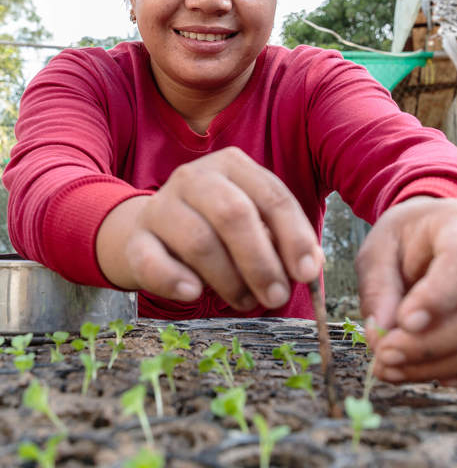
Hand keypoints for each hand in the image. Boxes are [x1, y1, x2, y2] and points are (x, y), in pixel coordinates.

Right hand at [96, 147, 323, 309]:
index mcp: (233, 166)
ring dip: (229, 280)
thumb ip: (283, 239)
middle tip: (277, 296)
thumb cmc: (214, 228)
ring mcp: (162, 205)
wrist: (149, 231)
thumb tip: (310, 266)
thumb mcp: (253, 221)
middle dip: (261, 261)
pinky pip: (153, 260)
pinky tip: (194, 293)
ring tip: (245, 302)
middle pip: (234, 214)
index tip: (307, 274)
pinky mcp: (136, 238)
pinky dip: (175, 280)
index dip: (294, 236)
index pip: (272, 196)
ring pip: (199, 241)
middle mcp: (195, 177)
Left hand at [356, 197, 456, 388]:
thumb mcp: (379, 248)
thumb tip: (380, 335)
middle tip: (385, 353)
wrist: (434, 234)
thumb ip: (377, 287)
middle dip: (428, 344)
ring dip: (434, 366)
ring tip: (390, 367)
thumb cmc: (407, 239)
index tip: (403, 320)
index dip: (437, 296)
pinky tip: (423, 372)